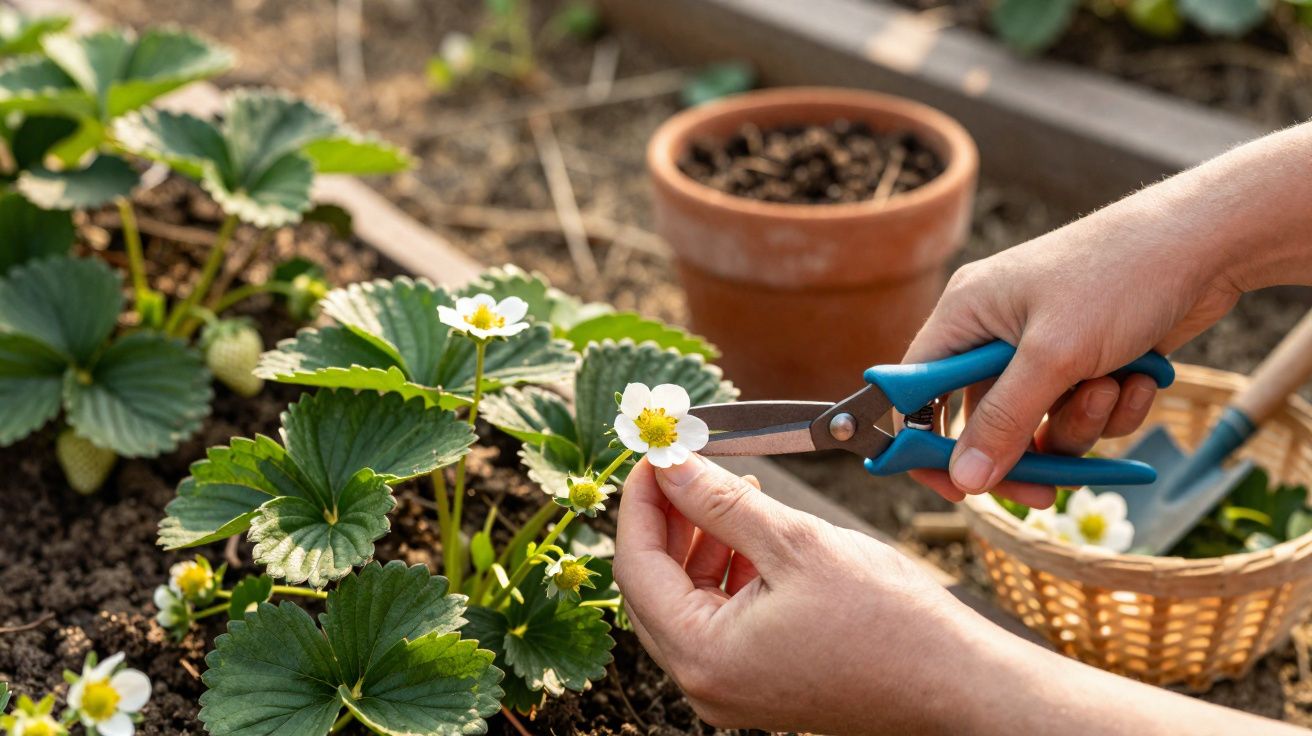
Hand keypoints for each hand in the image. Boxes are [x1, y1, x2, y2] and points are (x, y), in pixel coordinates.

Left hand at [614, 454, 1304, 735]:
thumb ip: (721, 502)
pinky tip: (751, 536)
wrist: (955, 680)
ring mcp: (730, 689)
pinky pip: (716, 621)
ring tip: (731, 494)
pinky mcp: (757, 683)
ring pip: (684, 600)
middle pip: (653, 586)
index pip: (636, 566)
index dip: (640, 500)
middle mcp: (705, 683)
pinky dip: (724, 573)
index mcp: (703, 656)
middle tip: (686, 466)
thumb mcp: (796, 542)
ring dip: (697, 543)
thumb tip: (670, 465)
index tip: (653, 452)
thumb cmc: (888, 621)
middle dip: (667, 519)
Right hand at [904, 122, 1311, 506]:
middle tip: (1041, 493)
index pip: (916, 391)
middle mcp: (995, 333)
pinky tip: (1140, 378)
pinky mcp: (1087, 361)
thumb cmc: (1118, 276)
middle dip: (1021, 452)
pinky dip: (1113, 408)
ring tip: (1111, 389)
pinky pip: (1082, 413)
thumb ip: (1003, 421)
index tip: (954, 488)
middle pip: (982, 421)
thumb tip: (964, 479)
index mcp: (965, 315)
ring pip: (1039, 425)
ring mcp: (1043, 349)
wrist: (1208, 244)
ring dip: (1078, 424)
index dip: (925, 443)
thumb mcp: (1053, 356)